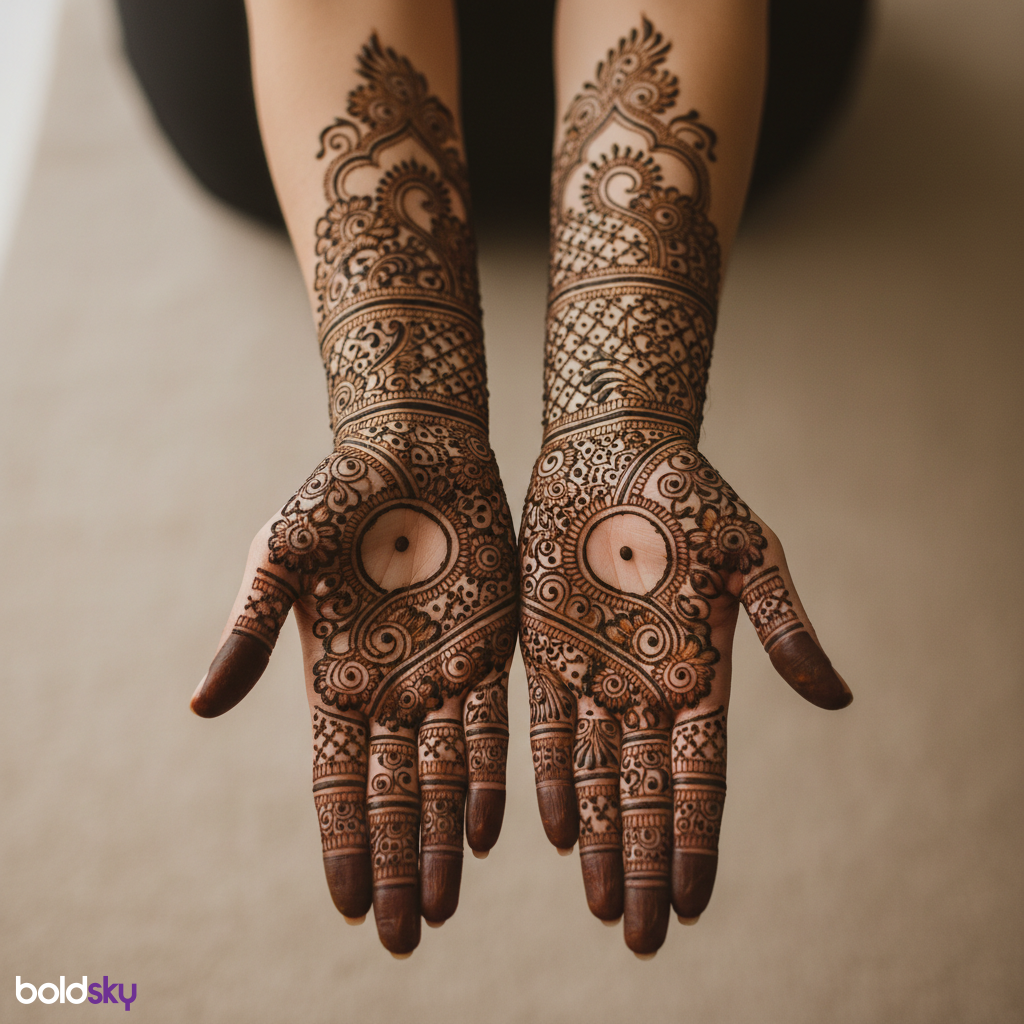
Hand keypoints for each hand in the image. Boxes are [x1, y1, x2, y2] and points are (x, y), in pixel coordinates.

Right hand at [192, 418, 517, 954]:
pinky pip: (493, 725)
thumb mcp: (281, 560)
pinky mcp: (489, 646)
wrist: (410, 449)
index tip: (350, 907)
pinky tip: (488, 830)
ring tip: (444, 906)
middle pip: (392, 797)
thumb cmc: (334, 496)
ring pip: (444, 777)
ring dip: (441, 841)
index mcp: (333, 678)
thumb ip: (250, 633)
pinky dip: (490, 778)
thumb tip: (199, 707)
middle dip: (395, 865)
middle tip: (406, 938)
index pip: (336, 782)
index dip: (342, 844)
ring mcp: (441, 671)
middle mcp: (389, 688)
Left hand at [519, 424, 850, 954]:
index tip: (694, 903)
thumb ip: (783, 629)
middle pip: (645, 796)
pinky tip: (556, 832)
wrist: (613, 452)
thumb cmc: (691, 495)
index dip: (697, 841)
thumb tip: (840, 700)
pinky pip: (544, 729)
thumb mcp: (750, 559)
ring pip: (596, 776)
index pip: (700, 779)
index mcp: (701, 673)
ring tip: (603, 906)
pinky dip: (550, 780)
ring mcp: (594, 672)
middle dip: (645, 864)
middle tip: (642, 937)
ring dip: (600, 841)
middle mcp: (646, 686)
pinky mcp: (545, 649)